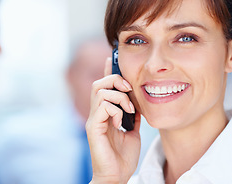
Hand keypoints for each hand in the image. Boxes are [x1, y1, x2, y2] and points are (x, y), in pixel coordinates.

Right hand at [86, 57, 140, 183]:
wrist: (116, 176)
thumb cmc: (123, 157)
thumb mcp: (133, 131)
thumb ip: (133, 116)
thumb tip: (137, 102)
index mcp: (106, 113)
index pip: (104, 87)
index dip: (108, 71)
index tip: (113, 59)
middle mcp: (97, 114)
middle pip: (99, 83)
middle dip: (115, 79)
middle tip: (129, 89)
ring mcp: (94, 120)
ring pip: (100, 91)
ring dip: (119, 96)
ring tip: (130, 109)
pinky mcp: (93, 128)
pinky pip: (103, 106)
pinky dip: (116, 110)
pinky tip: (122, 122)